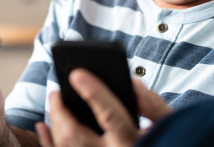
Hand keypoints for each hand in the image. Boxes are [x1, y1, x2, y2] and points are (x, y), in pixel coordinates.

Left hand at [36, 69, 171, 146]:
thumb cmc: (167, 141)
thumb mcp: (170, 124)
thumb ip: (153, 104)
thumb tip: (133, 82)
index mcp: (134, 144)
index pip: (110, 115)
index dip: (93, 93)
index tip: (76, 74)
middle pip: (76, 135)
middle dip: (60, 111)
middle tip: (56, 90)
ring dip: (54, 125)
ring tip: (54, 100)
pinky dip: (49, 142)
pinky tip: (43, 126)